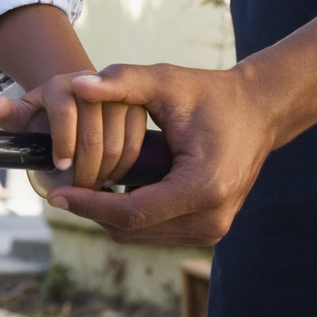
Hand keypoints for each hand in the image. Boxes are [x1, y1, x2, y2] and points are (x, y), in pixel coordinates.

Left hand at [0, 71, 148, 191]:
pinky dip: (125, 166)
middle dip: (85, 167)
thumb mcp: (22, 114)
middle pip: (93, 133)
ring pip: (117, 140)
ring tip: (94, 189)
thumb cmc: (45, 113)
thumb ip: (4, 112)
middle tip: (79, 191)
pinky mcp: (137, 108)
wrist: (77, 101)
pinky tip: (112, 180)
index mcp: (62, 84)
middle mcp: (93, 85)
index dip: (62, 142)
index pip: (63, 112)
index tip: (60, 167)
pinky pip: (136, 142)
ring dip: (106, 170)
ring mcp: (118, 95)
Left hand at [49, 63, 282, 244]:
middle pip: (132, 230)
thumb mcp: (167, 81)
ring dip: (109, 216)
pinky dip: (130, 216)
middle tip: (63, 189)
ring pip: (141, 236)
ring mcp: (213, 229)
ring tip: (83, 188)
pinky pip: (156, 231)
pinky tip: (112, 190)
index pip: (130, 212)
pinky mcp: (210, 230)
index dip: (89, 205)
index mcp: (203, 187)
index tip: (56, 195)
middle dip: (94, 211)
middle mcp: (212, 218)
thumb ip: (122, 80)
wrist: (260, 111)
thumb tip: (78, 86)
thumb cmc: (211, 94)